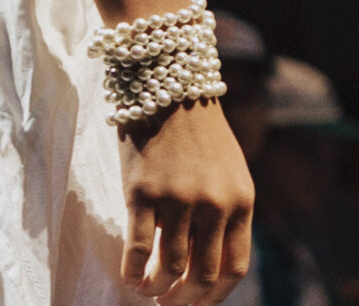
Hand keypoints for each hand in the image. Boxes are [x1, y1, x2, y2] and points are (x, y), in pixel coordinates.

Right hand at [119, 101, 254, 304]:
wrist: (165, 87)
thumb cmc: (195, 130)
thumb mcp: (227, 170)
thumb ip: (225, 211)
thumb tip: (206, 259)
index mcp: (241, 201)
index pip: (234, 268)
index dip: (215, 296)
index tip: (198, 304)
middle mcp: (213, 205)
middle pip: (202, 274)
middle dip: (185, 300)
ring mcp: (177, 200)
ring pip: (170, 267)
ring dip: (158, 290)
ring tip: (147, 293)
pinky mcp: (141, 193)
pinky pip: (136, 249)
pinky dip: (133, 272)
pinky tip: (129, 278)